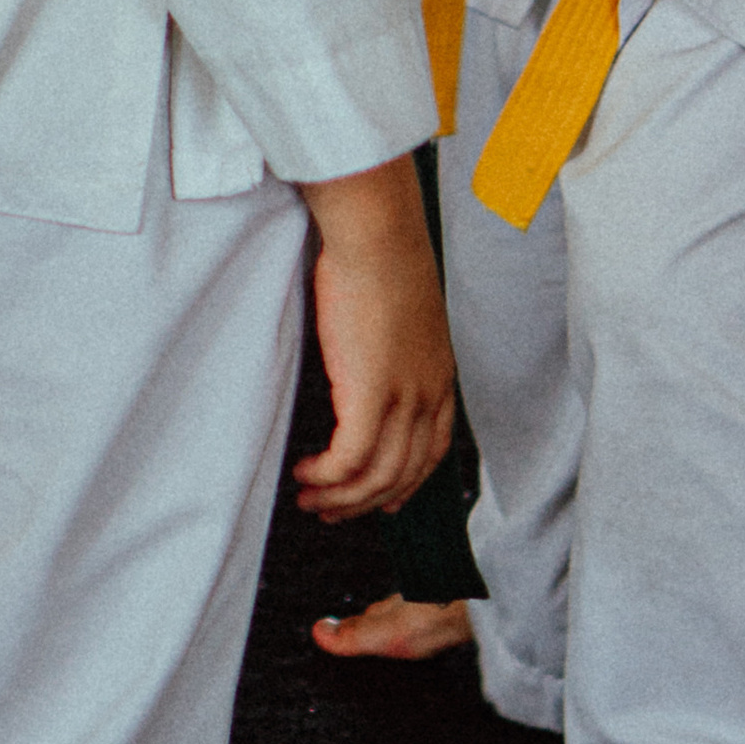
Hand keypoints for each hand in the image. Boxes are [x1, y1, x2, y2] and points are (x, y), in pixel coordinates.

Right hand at [292, 158, 457, 518]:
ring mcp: (405, 397)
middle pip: (404, 474)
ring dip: (339, 497)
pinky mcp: (373, 394)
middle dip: (365, 503)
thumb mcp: (397, 309)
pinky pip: (350, 459)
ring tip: (308, 497)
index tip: (382, 500)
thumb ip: (389, 342)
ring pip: (377, 476)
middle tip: (329, 510)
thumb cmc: (379, 254)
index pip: (433, 451)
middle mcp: (429, 393)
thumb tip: (362, 353)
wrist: (378, 233)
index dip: (406, 483)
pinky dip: (326, 476)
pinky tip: (305, 472)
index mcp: (439, 374)